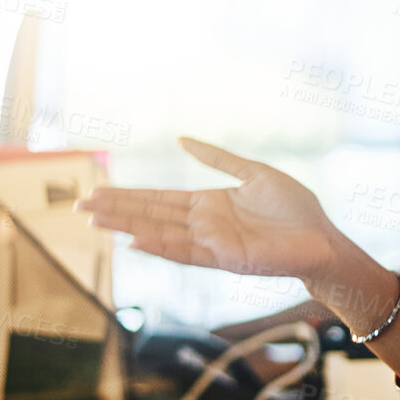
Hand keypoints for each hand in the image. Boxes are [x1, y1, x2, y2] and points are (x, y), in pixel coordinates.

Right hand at [76, 137, 344, 284]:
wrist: (322, 238)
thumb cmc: (294, 209)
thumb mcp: (253, 172)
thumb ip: (217, 158)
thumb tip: (180, 140)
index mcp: (207, 204)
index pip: (158, 199)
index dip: (126, 196)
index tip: (95, 190)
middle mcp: (203, 224)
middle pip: (149, 215)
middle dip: (114, 211)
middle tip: (77, 207)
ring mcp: (211, 243)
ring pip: (159, 233)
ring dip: (127, 228)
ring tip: (94, 222)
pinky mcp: (225, 258)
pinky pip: (187, 252)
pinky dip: (161, 246)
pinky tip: (135, 241)